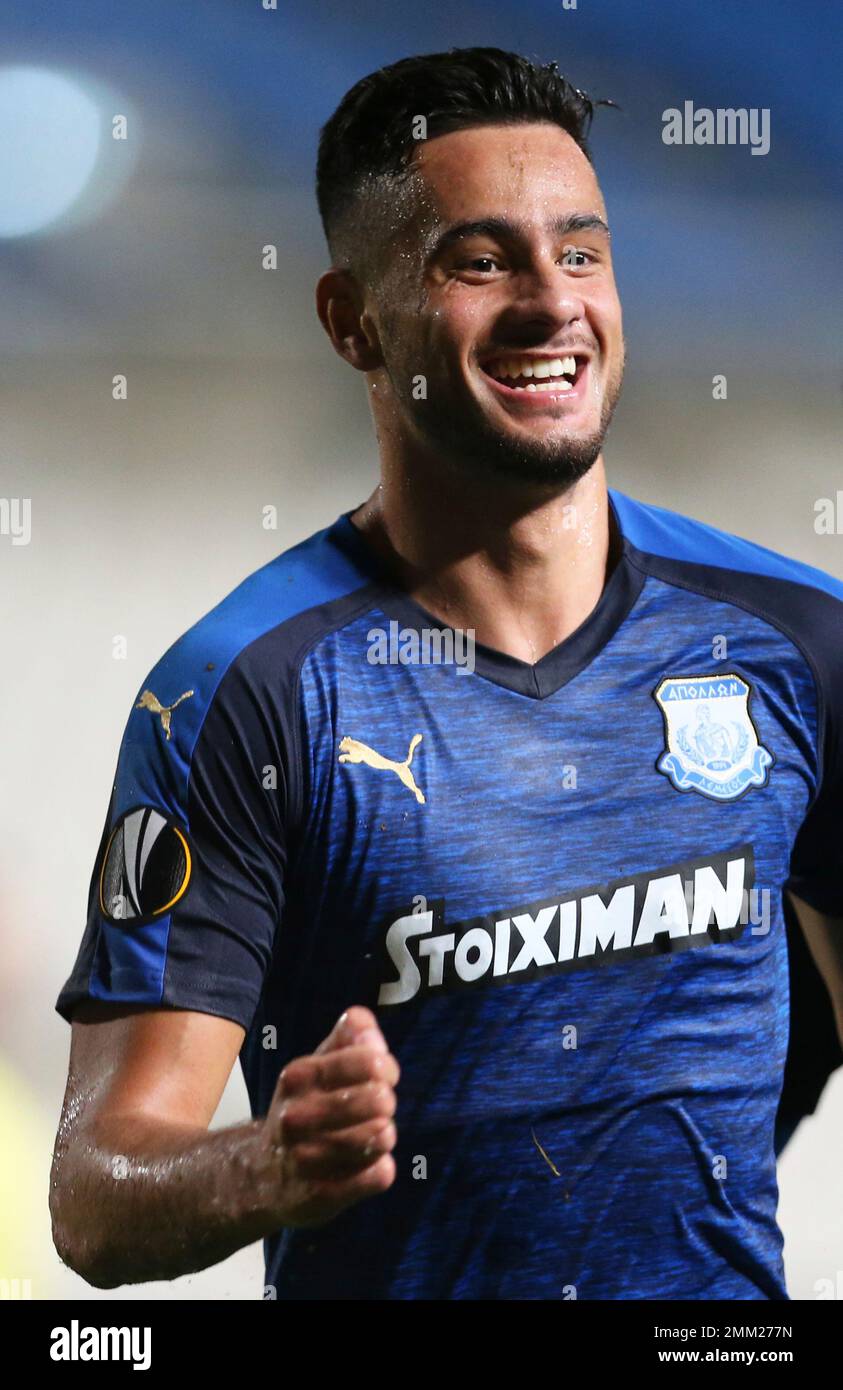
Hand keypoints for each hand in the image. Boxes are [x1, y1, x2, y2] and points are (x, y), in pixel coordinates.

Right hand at [261, 1005, 398, 1226]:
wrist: (264, 1173)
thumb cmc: (304, 1108)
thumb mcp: (319, 1063)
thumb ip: (347, 1035)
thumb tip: (365, 1022)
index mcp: (298, 1077)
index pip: (367, 1060)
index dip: (384, 1065)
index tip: (383, 1074)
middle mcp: (295, 1118)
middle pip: (378, 1100)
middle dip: (387, 1101)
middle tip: (382, 1106)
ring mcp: (305, 1160)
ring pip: (380, 1138)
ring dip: (385, 1135)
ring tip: (376, 1133)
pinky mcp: (320, 1197)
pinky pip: (377, 1176)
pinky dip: (381, 1170)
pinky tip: (368, 1165)